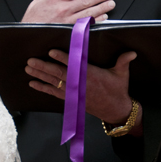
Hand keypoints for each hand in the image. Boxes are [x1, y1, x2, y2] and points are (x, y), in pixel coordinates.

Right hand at [21, 0, 115, 23]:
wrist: (27, 38)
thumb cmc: (31, 22)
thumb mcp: (35, 3)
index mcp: (55, 0)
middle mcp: (63, 10)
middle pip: (85, 0)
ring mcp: (67, 21)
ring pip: (88, 13)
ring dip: (101, 8)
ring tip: (111, 4)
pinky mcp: (69, 32)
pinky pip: (85, 26)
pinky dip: (95, 22)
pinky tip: (103, 18)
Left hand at [26, 49, 142, 128]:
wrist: (115, 110)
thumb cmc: (118, 90)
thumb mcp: (122, 74)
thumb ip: (123, 61)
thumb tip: (132, 53)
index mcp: (90, 75)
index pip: (74, 64)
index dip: (62, 58)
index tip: (52, 51)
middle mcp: (79, 84)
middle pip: (58, 73)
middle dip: (43, 66)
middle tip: (31, 60)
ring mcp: (73, 92)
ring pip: (53, 82)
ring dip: (39, 75)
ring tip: (28, 69)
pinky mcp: (71, 99)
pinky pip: (53, 93)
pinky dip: (42, 88)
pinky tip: (32, 83)